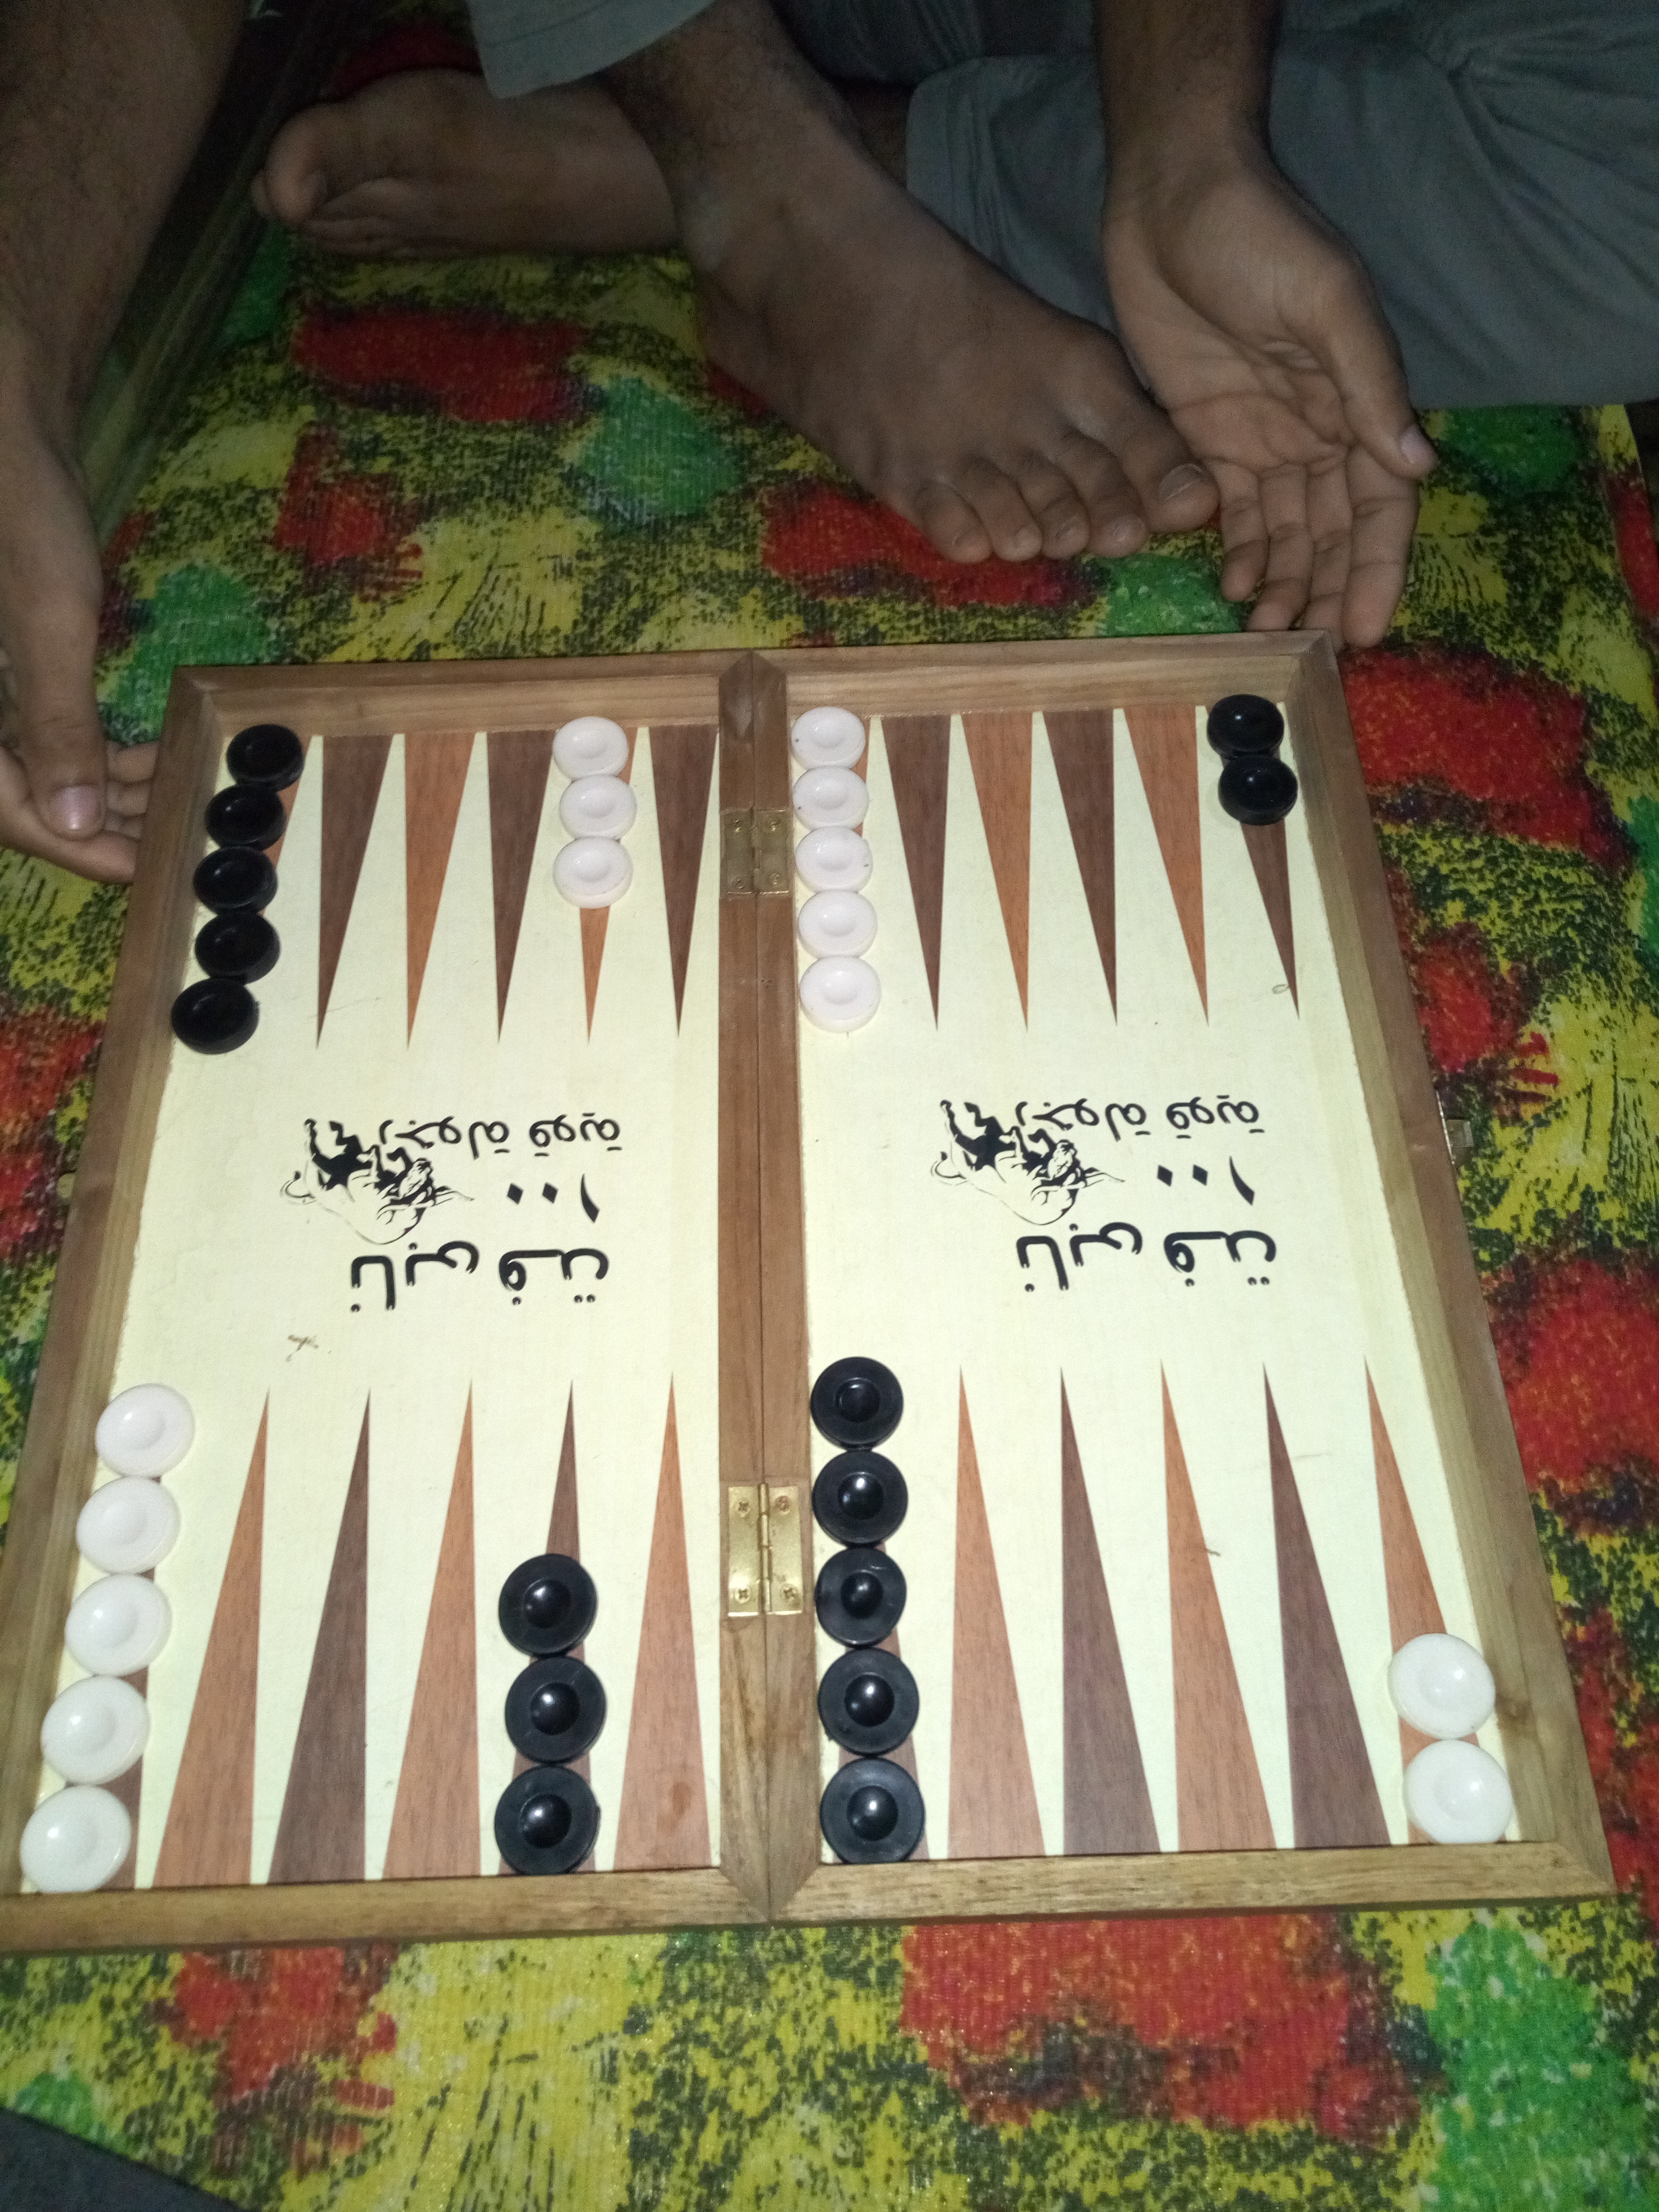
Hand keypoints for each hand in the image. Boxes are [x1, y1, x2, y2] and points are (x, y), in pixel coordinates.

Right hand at [0, 380, 155, 881]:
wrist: (8, 437)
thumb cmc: (21, 519)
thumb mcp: (49, 625)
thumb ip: (58, 724)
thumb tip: (74, 818)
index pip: (15, 813)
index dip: (82, 848)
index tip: (150, 869)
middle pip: (33, 801)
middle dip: (110, 823)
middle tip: (184, 837)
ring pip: (49, 771)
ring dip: (116, 790)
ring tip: (183, 794)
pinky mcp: (16, 673)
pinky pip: (55, 733)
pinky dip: (105, 751)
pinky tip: (156, 754)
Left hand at [1103, 140, 1434, 646]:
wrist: (1174, 199)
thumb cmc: (1260, 235)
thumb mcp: (1324, 301)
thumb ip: (1367, 385)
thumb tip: (1416, 466)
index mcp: (1358, 401)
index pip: (1380, 505)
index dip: (1375, 567)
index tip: (1363, 629)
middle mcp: (1317, 429)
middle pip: (1332, 531)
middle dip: (1325, 591)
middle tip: (1306, 649)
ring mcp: (1262, 437)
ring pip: (1283, 531)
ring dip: (1281, 582)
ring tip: (1266, 632)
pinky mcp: (1206, 435)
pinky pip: (1230, 510)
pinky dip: (1236, 551)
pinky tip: (1232, 589)